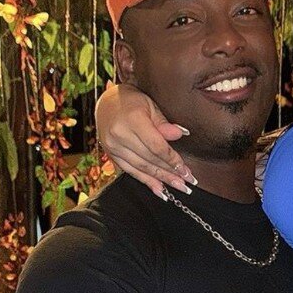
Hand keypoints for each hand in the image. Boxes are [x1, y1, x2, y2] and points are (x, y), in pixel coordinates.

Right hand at [95, 82, 196, 197]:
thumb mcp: (151, 106)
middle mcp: (120, 134)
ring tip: (177, 187)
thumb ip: (164, 123)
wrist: (107, 103)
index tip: (186, 170)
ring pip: (141, 168)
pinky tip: (160, 190)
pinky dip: (146, 181)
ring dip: (161, 180)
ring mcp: (113, 146)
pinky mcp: (111, 155)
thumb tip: (180, 134)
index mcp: (132, 119)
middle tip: (186, 183)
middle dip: (170, 173)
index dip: (172, 160)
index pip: (156, 146)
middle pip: (150, 159)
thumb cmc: (133, 102)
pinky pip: (130, 171)